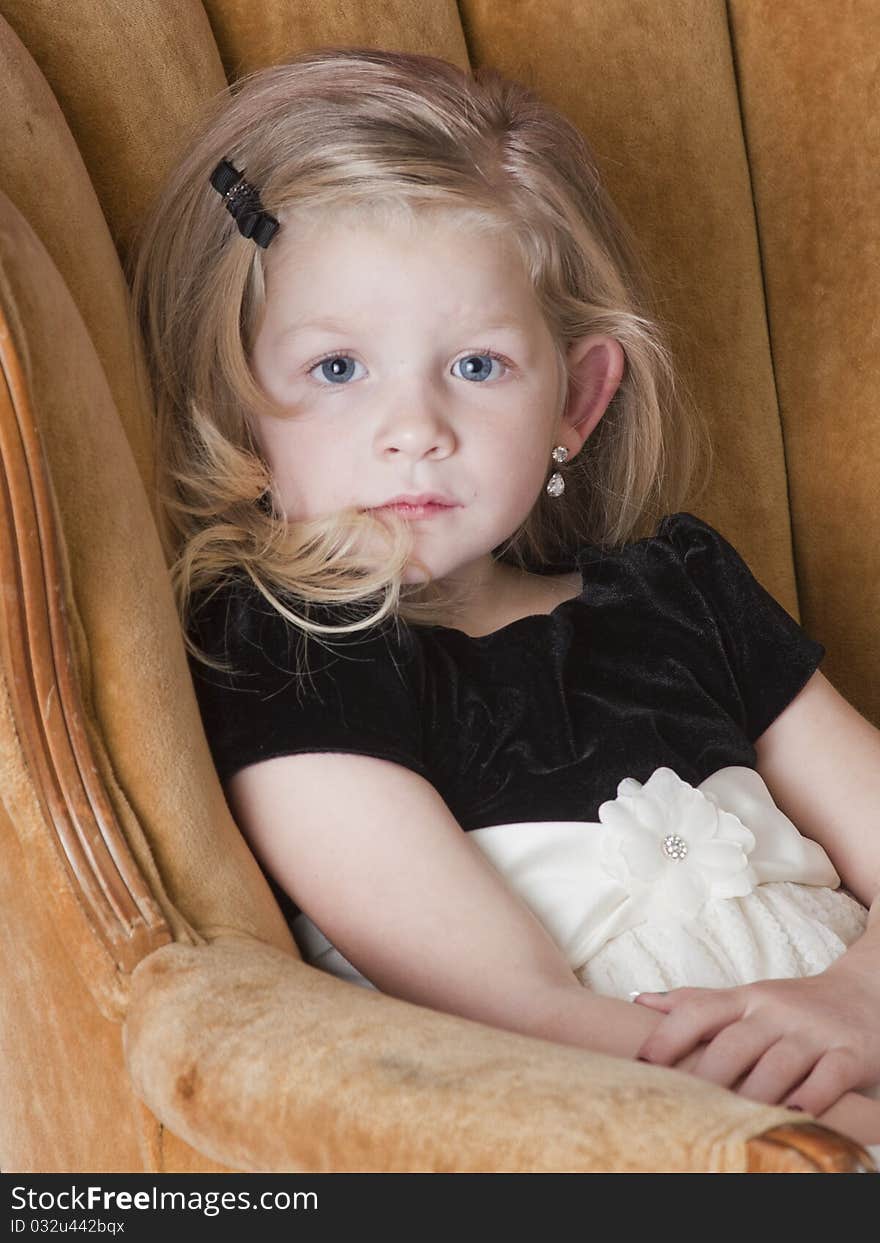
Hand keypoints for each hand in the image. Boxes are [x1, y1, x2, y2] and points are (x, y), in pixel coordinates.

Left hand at [633, 968, 879, 1115]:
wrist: (869, 990)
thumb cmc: (794, 1004)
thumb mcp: (748, 997)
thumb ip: (698, 1002)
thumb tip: (640, 1000)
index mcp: (746, 998)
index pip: (698, 1010)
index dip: (667, 1036)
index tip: (640, 1065)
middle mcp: (776, 1012)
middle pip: (732, 1044)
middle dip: (705, 1077)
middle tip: (681, 1107)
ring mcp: (813, 1032)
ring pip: (777, 1065)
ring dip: (752, 1095)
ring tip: (730, 1121)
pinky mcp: (851, 1053)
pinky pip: (828, 1078)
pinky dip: (810, 1098)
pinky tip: (792, 1116)